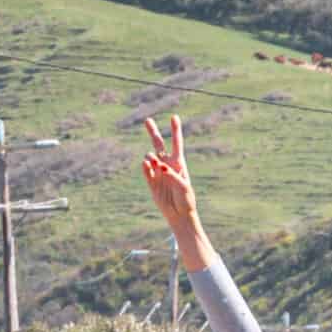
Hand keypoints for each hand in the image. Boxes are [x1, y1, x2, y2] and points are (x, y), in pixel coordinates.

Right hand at [141, 115, 198, 233]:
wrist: (179, 215)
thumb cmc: (186, 200)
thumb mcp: (183, 187)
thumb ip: (172, 175)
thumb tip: (159, 165)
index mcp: (179, 164)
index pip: (176, 143)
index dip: (175, 130)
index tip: (174, 117)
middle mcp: (167, 165)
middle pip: (159, 145)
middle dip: (153, 132)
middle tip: (147, 120)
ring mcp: (158, 172)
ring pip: (150, 157)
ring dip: (152, 158)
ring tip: (156, 165)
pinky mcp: (151, 182)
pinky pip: (146, 170)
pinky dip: (145, 166)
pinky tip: (146, 164)